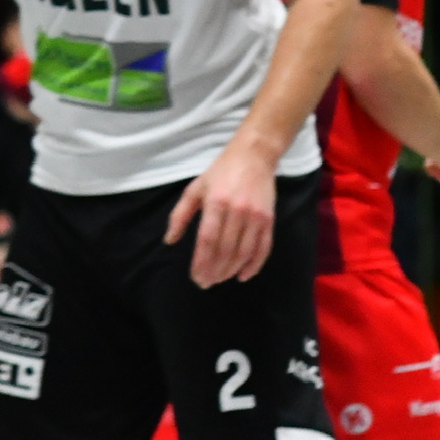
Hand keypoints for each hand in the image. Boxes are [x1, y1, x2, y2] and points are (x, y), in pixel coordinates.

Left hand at [165, 141, 275, 286]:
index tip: (196, 277)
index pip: (207, 240)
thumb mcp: (195, 188)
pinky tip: (243, 275)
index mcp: (216, 202)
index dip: (201, 262)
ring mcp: (255, 216)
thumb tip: (169, 241)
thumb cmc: (220, 172)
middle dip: (214, 271)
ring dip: (231, 270)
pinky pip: (263, 248)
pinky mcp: (269, 219)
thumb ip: (180, 215)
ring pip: (243, 252)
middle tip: (205, 283)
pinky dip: (254, 266)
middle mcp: (237, 210)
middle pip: (225, 250)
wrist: (254, 156)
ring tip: (219, 279)